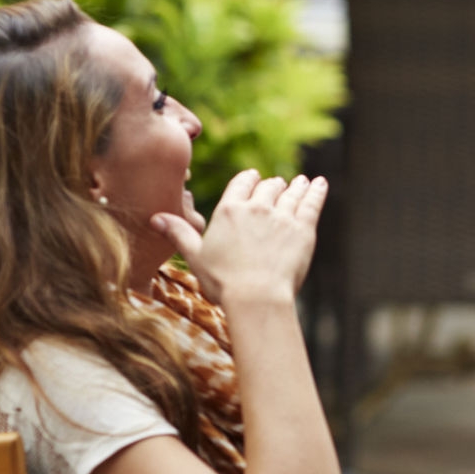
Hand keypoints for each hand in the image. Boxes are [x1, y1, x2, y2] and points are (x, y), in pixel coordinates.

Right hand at [152, 170, 324, 306]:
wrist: (256, 297)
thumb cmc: (223, 282)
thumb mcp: (196, 257)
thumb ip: (179, 234)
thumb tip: (155, 218)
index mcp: (229, 211)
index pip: (241, 184)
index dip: (249, 179)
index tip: (254, 176)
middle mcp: (256, 208)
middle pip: (268, 188)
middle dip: (273, 185)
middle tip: (278, 184)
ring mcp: (281, 217)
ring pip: (291, 194)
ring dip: (296, 186)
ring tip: (302, 181)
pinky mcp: (303, 229)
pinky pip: (311, 203)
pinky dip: (316, 191)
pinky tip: (320, 184)